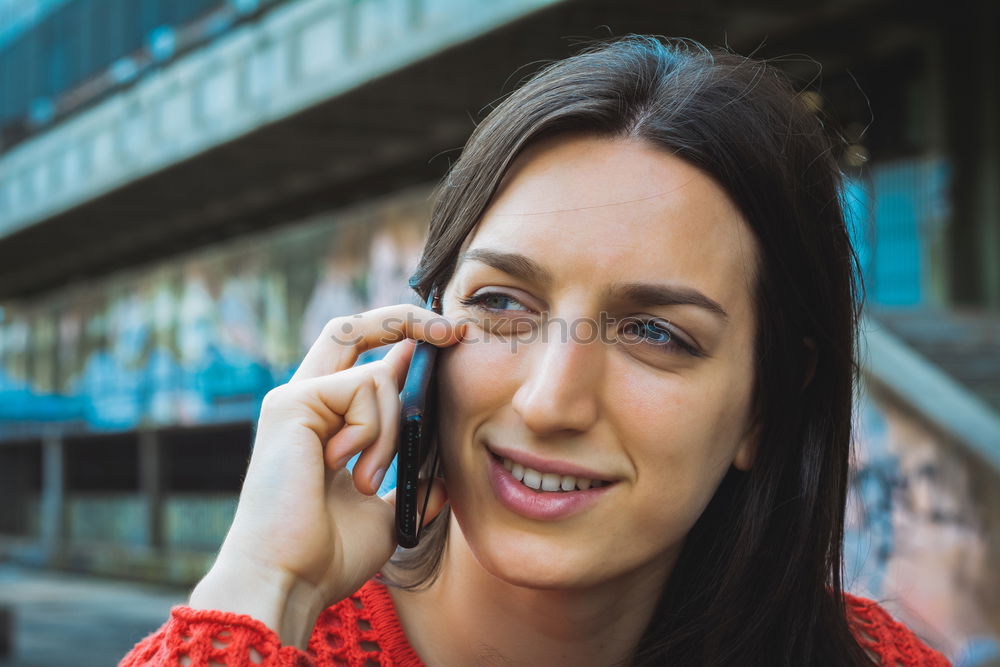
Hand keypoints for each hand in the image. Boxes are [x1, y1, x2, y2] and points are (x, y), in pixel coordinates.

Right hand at [207, 304, 460, 614]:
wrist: (291, 581)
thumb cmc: (331, 554)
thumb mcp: (387, 507)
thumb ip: (407, 467)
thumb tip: (438, 436)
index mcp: (323, 422)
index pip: (361, 357)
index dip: (404, 339)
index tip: (451, 341)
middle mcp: (305, 403)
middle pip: (353, 329)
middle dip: (408, 319)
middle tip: (453, 331)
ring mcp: (294, 400)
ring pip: (379, 377)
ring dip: (395, 431)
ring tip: (369, 482)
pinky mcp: (291, 404)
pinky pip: (364, 391)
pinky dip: (375, 434)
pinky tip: (351, 473)